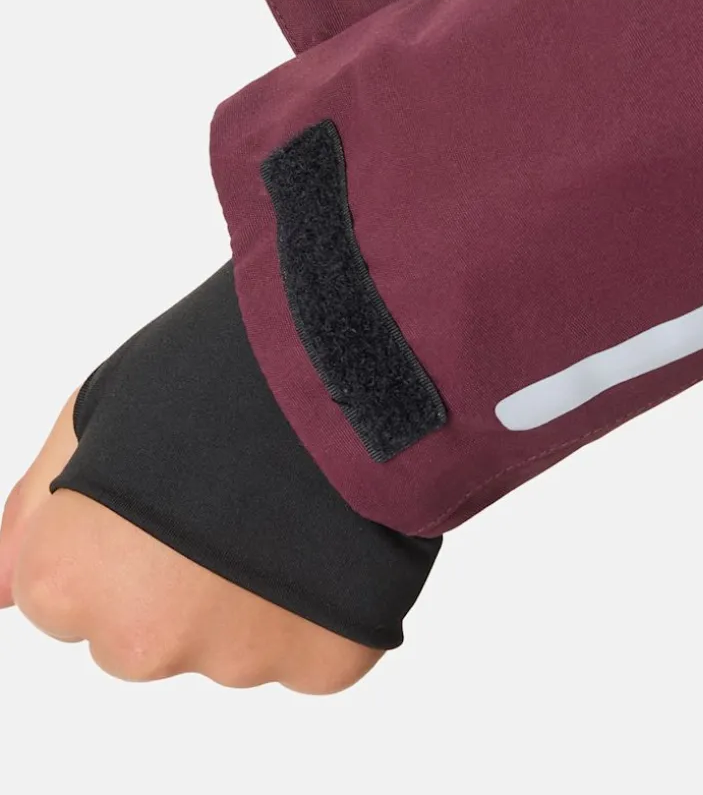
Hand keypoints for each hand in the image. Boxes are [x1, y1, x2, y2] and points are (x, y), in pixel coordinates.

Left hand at [0, 395, 381, 691]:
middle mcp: (142, 640)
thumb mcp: (95, 413)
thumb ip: (33, 512)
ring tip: (286, 497)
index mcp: (72, 580)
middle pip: (143, 630)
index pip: (62, 595)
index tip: (157, 485)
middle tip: (225, 489)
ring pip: (228, 641)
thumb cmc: (216, 366)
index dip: (110, 533)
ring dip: (249, 588)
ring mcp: (239, 659)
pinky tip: (330, 530)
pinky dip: (318, 602)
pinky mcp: (325, 660)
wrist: (349, 362)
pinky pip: (309, 646)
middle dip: (176, 576)